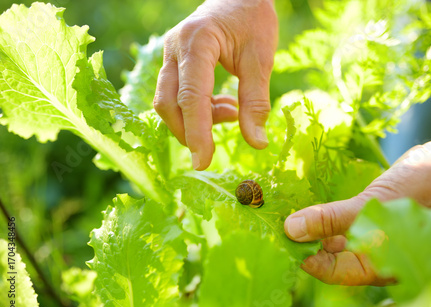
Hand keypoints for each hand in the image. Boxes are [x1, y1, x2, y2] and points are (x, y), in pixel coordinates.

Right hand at [154, 0, 277, 169]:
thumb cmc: (253, 19)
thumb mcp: (261, 58)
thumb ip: (256, 101)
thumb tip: (257, 143)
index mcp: (197, 42)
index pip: (191, 97)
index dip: (197, 133)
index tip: (203, 163)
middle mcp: (175, 48)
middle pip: (169, 103)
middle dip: (189, 131)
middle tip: (215, 149)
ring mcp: (170, 54)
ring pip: (168, 101)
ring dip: (196, 120)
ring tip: (231, 113)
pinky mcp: (174, 62)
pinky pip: (176, 95)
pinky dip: (198, 110)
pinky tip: (224, 107)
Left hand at [284, 91, 430, 285]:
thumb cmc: (421, 190)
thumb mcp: (371, 208)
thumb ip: (331, 221)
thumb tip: (291, 230)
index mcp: (378, 266)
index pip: (331, 272)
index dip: (304, 257)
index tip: (278, 239)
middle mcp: (373, 255)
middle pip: (330, 255)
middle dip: (304, 240)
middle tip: (276, 223)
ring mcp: (373, 235)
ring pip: (334, 236)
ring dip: (312, 225)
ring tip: (286, 212)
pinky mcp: (370, 215)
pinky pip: (342, 219)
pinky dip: (325, 213)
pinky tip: (307, 204)